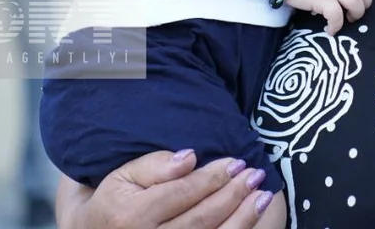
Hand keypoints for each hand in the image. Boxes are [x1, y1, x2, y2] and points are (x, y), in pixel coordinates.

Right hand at [56, 151, 272, 228]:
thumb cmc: (111, 202)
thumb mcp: (120, 175)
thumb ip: (153, 165)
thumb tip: (190, 157)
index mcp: (132, 215)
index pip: (183, 193)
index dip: (213, 177)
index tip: (237, 161)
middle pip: (201, 218)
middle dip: (233, 195)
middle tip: (255, 174)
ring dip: (242, 217)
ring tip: (263, 195)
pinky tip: (252, 218)